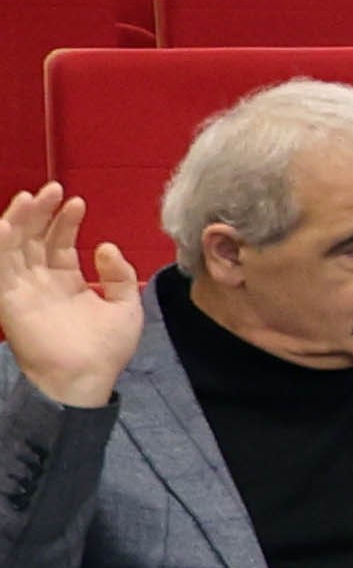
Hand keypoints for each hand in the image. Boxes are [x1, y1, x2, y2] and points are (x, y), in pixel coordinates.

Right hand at [0, 185, 144, 407]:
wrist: (87, 379)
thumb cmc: (107, 349)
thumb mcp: (126, 306)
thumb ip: (119, 274)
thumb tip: (106, 246)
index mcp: (67, 283)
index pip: (59, 243)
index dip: (65, 221)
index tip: (77, 201)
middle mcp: (41, 283)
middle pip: (33, 239)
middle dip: (40, 212)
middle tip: (52, 188)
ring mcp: (23, 290)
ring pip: (13, 248)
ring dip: (18, 220)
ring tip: (31, 197)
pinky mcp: (8, 301)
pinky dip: (0, 246)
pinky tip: (6, 225)